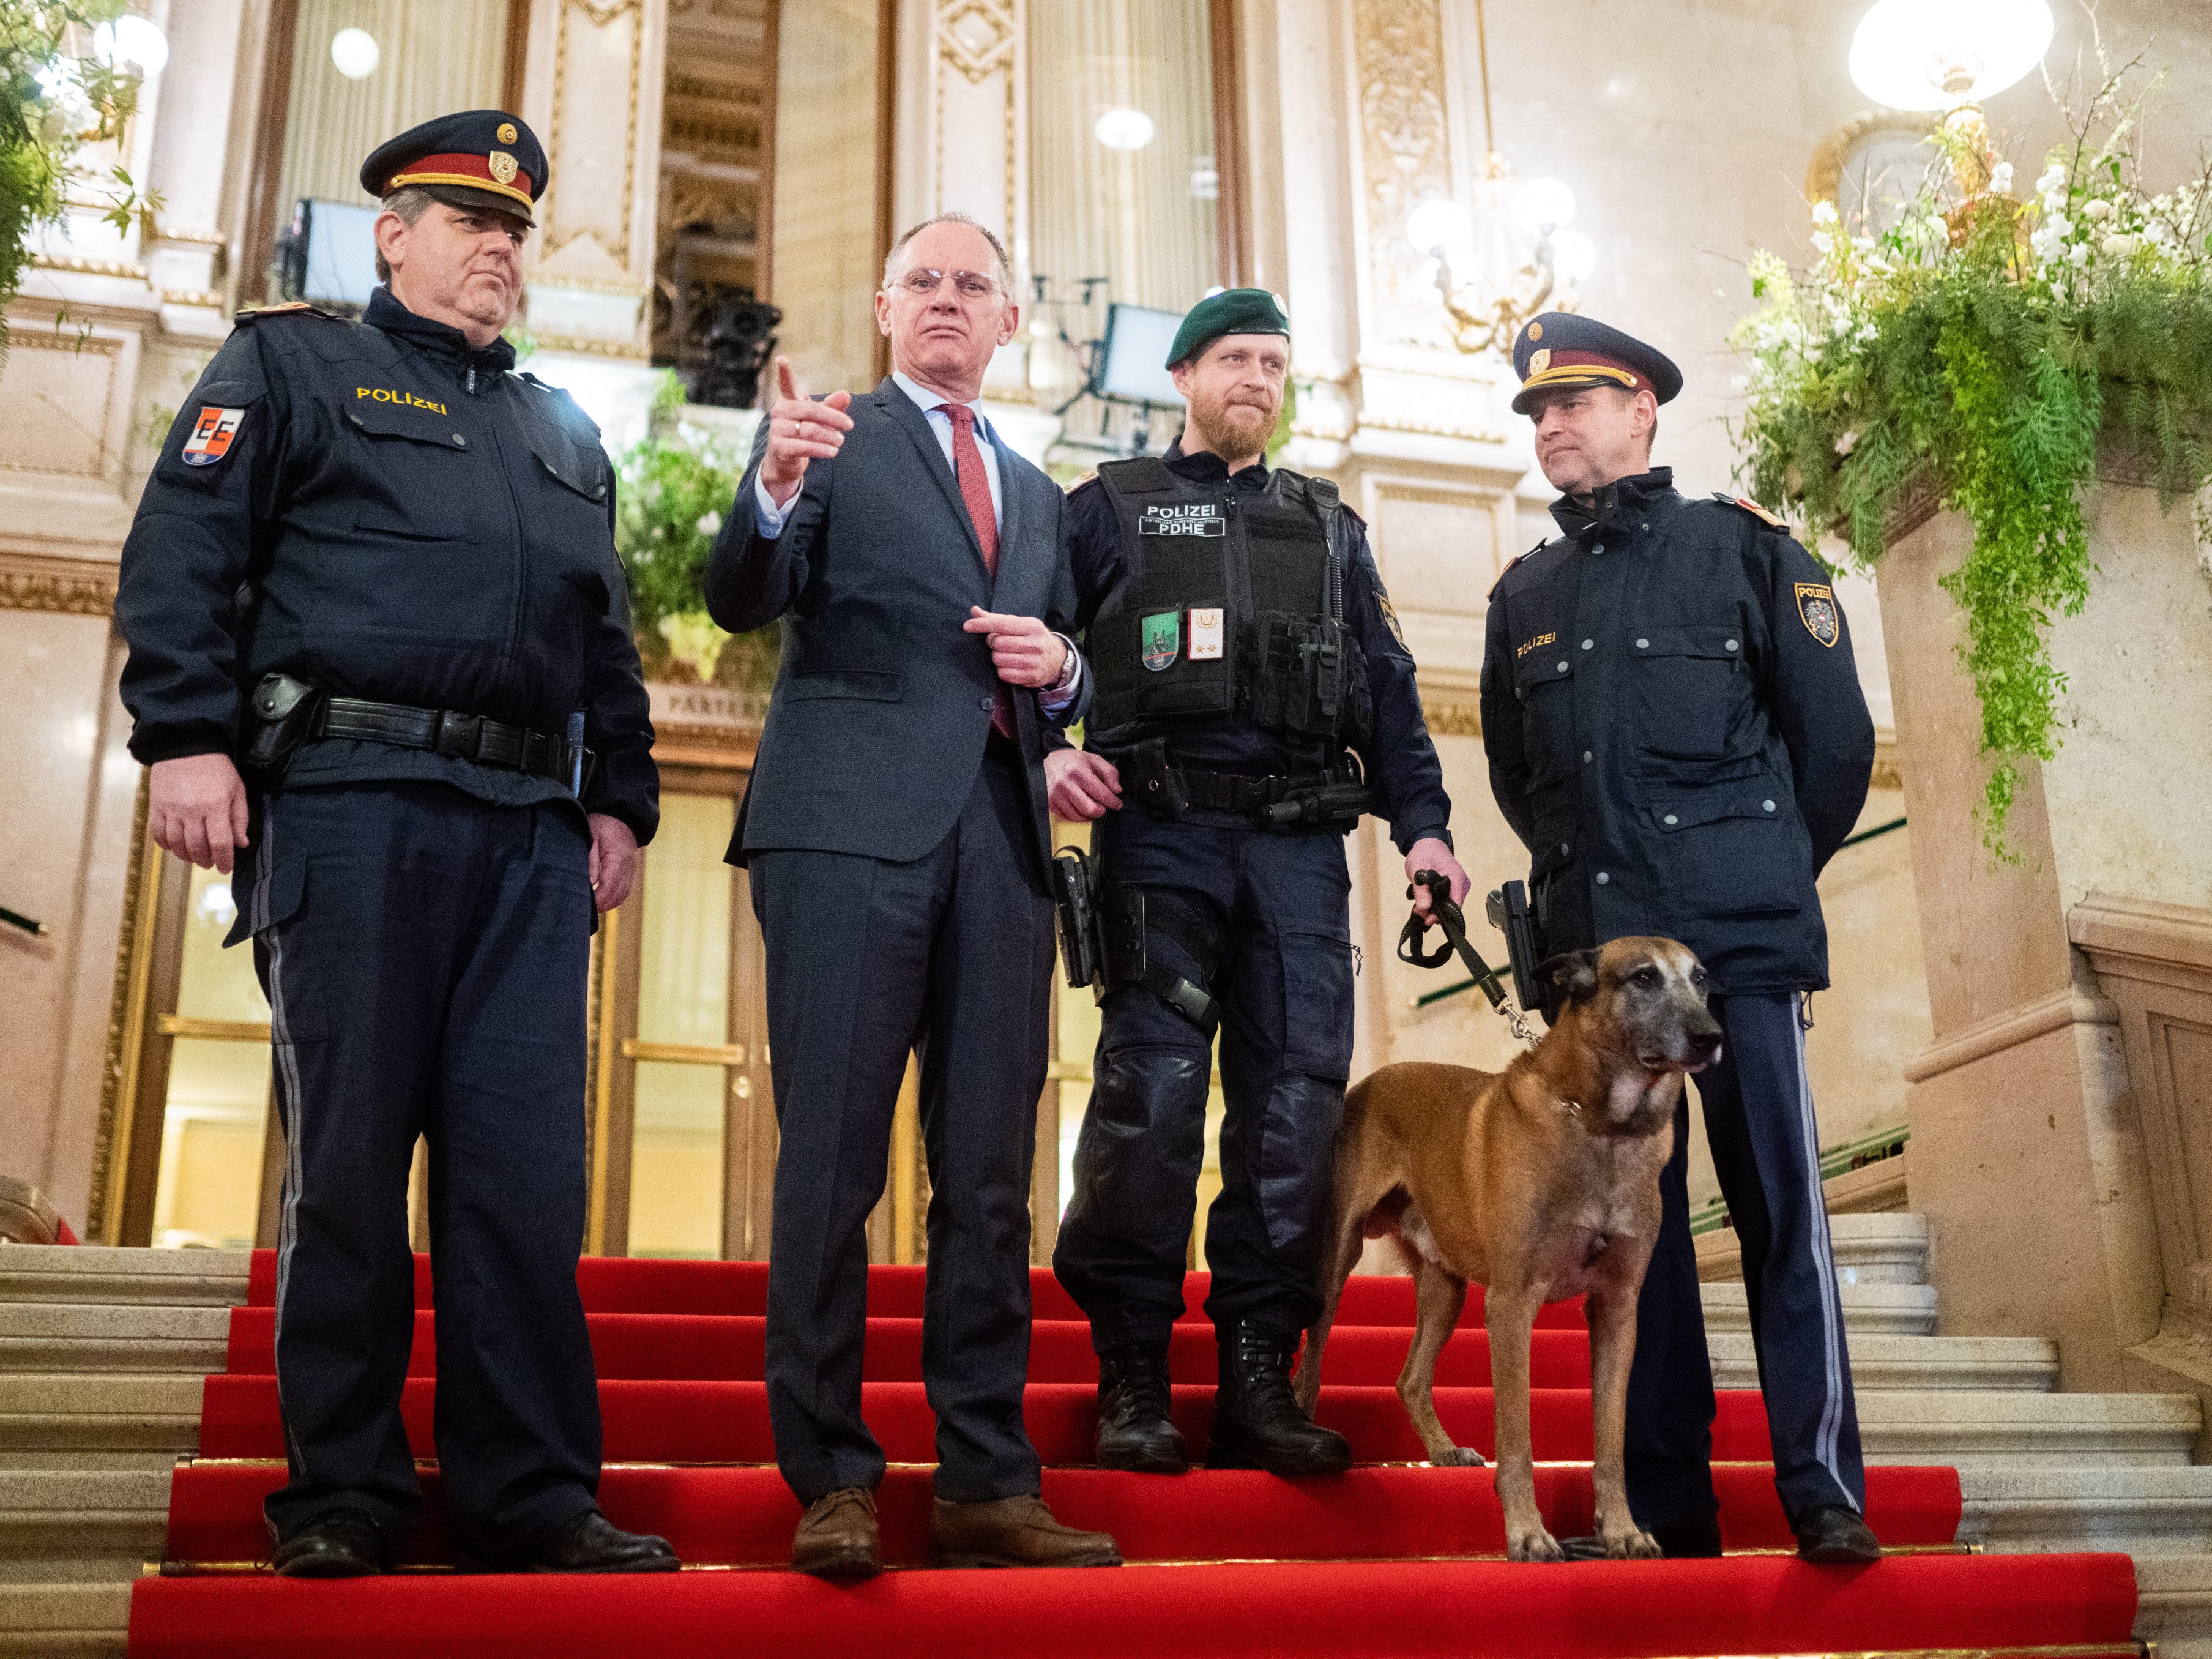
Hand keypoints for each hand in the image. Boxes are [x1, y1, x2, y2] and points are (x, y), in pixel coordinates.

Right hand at [149, 753, 249, 873]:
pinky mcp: (156, 806)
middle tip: (210, 863)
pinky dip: (166, 845)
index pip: (220, 843)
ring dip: (186, 856)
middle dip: (205, 860)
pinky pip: (158, 833)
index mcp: (215, 806)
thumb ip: (239, 818)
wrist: (187, 745)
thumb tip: (241, 843)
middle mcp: (192, 811)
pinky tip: (174, 846)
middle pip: (197, 847)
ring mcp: (172, 809)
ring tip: (194, 857)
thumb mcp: (236, 789)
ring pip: (177, 844)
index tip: (225, 869)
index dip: (224, 860)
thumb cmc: (216, 767)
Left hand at [588, 813, 638, 912]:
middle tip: (584, 910)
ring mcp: (632, 871)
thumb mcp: (591, 837)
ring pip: (622, 896)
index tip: (584, 906)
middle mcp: (628, 868)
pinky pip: (624, 890)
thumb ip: (591, 861)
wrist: (622, 816)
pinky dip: (614, 898)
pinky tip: (602, 899)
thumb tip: (589, 883)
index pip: (609, 887)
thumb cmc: (603, 824)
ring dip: (608, 903)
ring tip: (592, 907)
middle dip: (602, 905)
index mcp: (618, 860)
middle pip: (617, 896)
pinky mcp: (631, 871)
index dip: (597, 900)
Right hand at [758, 356, 853, 506]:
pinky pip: (806, 447)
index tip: (781, 359)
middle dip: (834, 418)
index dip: (784, 372)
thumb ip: (832, 407)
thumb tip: (846, 395)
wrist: (785, 463)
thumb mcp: (818, 420)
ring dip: (830, 436)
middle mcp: (779, 412)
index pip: (786, 384)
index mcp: (788, 401)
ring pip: (811, 430)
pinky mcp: (779, 447)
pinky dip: (823, 449)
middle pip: (811, 410)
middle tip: (850, 425)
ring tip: (840, 441)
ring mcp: (777, 430)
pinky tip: (833, 452)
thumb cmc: (803, 435)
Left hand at [963, 607, 1068, 687]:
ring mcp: (1034, 661)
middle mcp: (1035, 643)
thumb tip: (974, 611)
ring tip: (1007, 655)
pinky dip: (1002, 670)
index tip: (967, 626)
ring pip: (998, 659)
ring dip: (997, 657)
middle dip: (993, 643)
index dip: (982, 625)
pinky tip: (1010, 665)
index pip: (1002, 624)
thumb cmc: (1032, 638)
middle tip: (1000, 643)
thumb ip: (996, 619)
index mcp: (1032, 626)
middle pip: (997, 643)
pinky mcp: (1031, 677)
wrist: (1057, 659)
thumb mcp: (1020, 624)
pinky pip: (1003, 674)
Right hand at [1046, 748, 1122, 820]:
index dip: (1113, 802)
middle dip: (1101, 811)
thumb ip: (1109, 772)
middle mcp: (1065, 785)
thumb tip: (1117, 790)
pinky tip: (1081, 808)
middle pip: (1090, 809)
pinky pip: (1068, 818)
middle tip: (1103, 807)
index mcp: (1078, 772)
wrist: (1044, 761)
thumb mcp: (1093, 759)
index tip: (1117, 804)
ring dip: (1090, 815)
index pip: (1101, 794)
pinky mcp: (1050, 804)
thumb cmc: (1071, 761)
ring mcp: (1056, 796)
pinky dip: (1078, 816)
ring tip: (1092, 807)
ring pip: (1079, 817)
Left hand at [1405, 837, 1469, 927]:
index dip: (1441, 915)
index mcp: (1457, 878)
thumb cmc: (1425, 852)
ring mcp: (1459, 887)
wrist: (1428, 843)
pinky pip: (1446, 901)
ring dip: (1433, 909)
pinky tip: (1423, 903)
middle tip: (1418, 910)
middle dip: (1434, 913)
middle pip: (1452, 908)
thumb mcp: (1418, 870)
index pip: (1455, 905)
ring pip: (1448, 906)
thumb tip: (1424, 908)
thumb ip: (1421, 890)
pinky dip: (1435, 905)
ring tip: (1418, 907)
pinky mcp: (1453, 889)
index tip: (1427, 918)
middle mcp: (1462, 884)